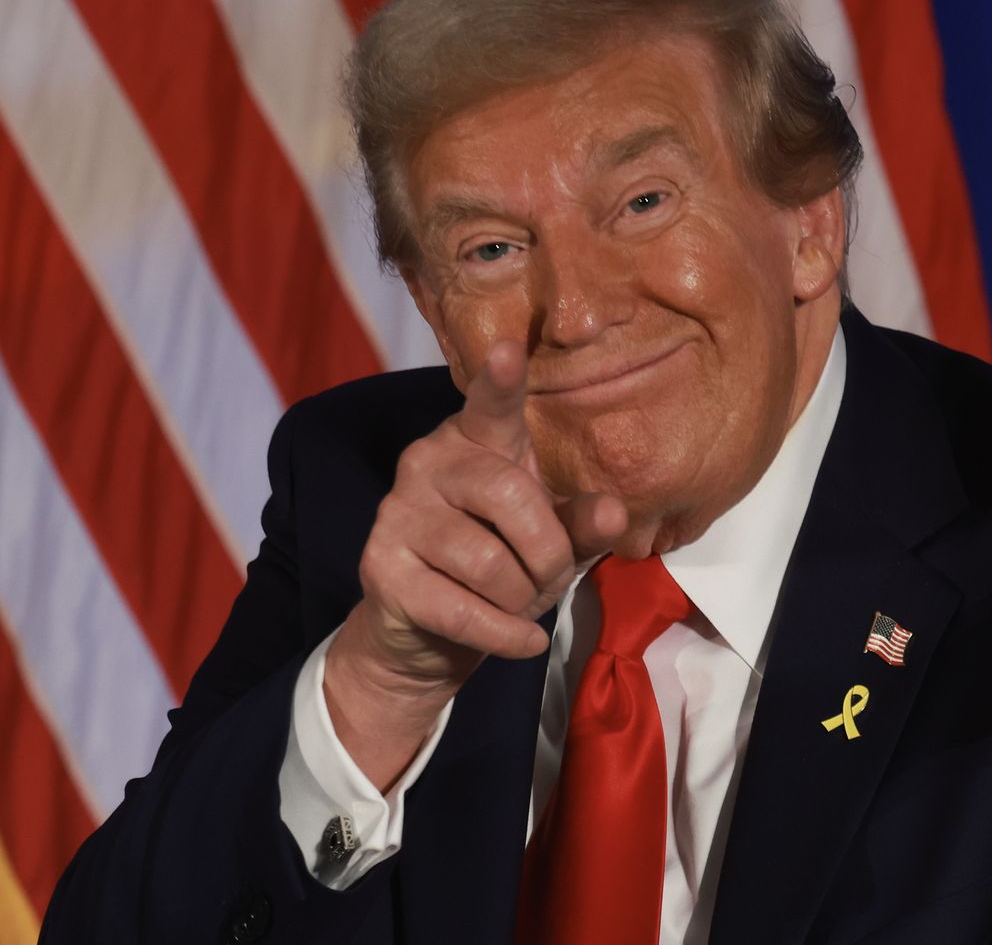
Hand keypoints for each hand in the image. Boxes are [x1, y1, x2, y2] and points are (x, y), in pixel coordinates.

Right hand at [323, 339, 625, 787]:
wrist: (426, 635)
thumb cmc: (500, 569)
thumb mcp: (551, 542)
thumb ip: (581, 525)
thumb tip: (611, 511)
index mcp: (474, 442)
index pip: (491, 406)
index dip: (500, 380)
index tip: (509, 350)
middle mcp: (427, 463)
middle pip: (511, 498)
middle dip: (548, 555)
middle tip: (549, 581)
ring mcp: (396, 513)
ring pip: (488, 562)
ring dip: (523, 600)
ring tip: (519, 607)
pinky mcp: (380, 567)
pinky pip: (462, 608)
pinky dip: (506, 636)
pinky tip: (521, 641)